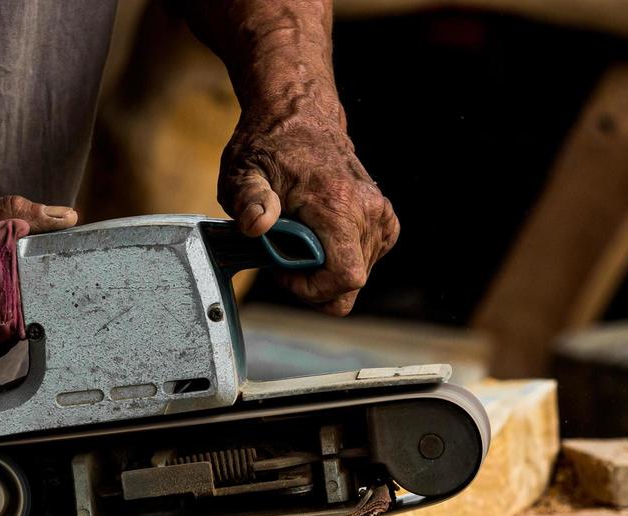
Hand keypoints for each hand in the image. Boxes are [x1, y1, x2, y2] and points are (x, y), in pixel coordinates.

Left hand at [219, 110, 398, 315]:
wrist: (300, 113)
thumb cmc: (269, 143)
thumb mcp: (243, 170)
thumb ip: (248, 199)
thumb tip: (257, 224)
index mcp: (338, 205)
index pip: (346, 277)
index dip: (313, 289)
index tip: (283, 270)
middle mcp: (369, 211)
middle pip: (352, 284)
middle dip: (315, 284)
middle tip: (285, 257)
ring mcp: (381, 215)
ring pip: (360, 276)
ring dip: (326, 272)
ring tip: (298, 243)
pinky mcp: (384, 219)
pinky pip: (367, 260)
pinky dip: (341, 260)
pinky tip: (318, 241)